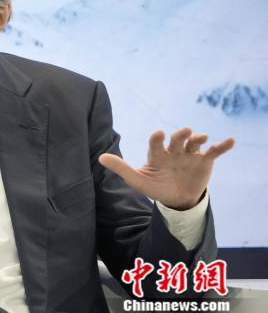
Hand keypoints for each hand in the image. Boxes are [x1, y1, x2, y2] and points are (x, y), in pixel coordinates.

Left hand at [99, 127, 234, 209]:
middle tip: (183, 132)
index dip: (157, 139)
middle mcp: (174, 151)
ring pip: (194, 143)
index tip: (157, 133)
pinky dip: (222, 145)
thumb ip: (121, 168)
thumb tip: (99, 158)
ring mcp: (190, 155)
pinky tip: (230, 140)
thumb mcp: (138, 180)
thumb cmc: (156, 187)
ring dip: (198, 138)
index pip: (156, 144)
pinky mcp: (205, 161)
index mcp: (158, 154)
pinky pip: (215, 151)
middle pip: (177, 139)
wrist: (177, 199)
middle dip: (180, 135)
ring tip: (202, 137)